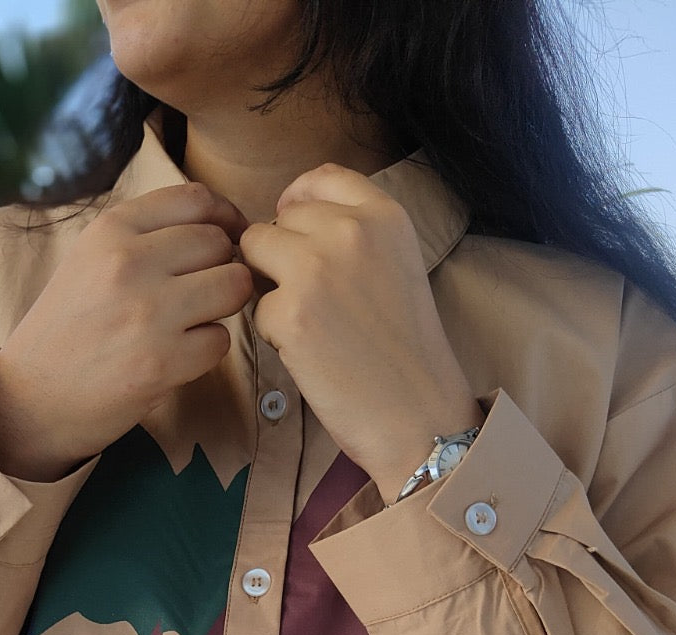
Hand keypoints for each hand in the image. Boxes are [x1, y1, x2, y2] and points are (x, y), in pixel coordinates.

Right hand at [0, 181, 252, 479]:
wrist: (30, 397)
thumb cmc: (66, 328)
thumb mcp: (90, 259)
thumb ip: (145, 237)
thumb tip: (219, 227)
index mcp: (111, 229)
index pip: (196, 199)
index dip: (226, 217)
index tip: (230, 236)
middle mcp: (130, 261)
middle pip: (220, 243)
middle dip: (222, 267)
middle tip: (201, 294)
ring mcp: (148, 312)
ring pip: (233, 286)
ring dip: (223, 307)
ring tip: (194, 322)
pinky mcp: (162, 361)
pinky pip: (220, 340)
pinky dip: (207, 351)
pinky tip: (177, 357)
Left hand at [236, 163, 482, 500]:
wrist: (419, 415)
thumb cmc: (407, 352)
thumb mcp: (399, 267)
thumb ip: (356, 234)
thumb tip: (288, 217)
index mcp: (386, 215)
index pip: (322, 178)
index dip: (298, 202)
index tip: (295, 229)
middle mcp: (351, 231)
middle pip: (280, 218)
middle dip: (282, 253)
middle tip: (314, 300)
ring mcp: (316, 269)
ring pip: (255, 251)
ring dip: (268, 284)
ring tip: (307, 322)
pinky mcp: (289, 313)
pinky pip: (256, 308)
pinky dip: (273, 333)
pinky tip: (310, 354)